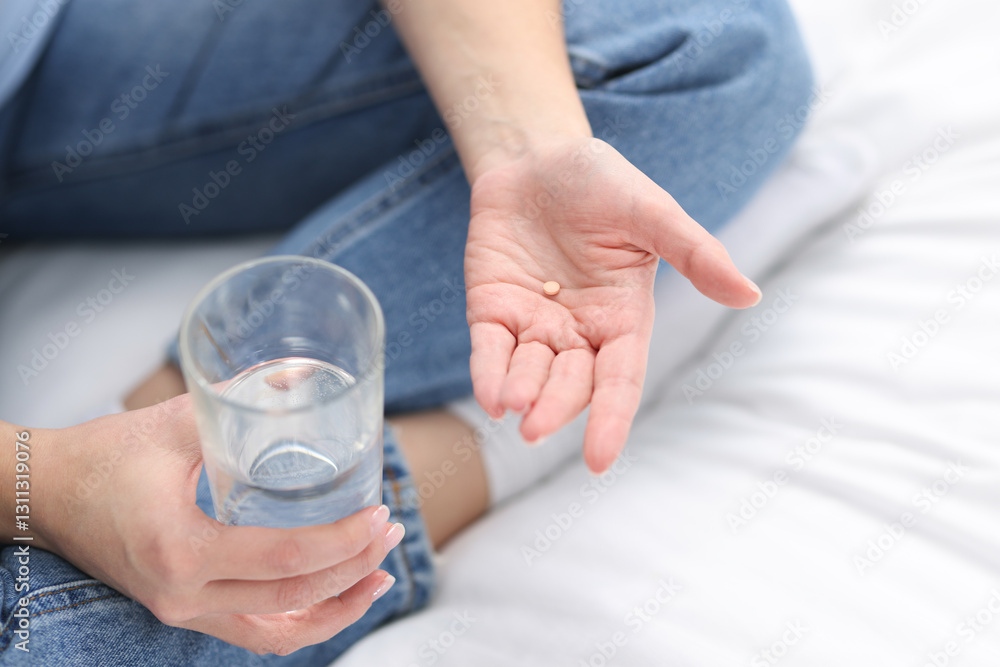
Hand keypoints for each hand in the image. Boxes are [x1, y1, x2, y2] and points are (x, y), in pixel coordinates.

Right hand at [33, 395, 401, 655]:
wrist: (45, 491)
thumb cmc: (106, 454)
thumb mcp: (180, 420)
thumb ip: (245, 399)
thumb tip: (308, 376)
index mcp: (181, 549)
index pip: (287, 557)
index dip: (345, 541)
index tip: (381, 515)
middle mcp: (182, 595)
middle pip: (293, 599)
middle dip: (354, 569)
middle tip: (389, 533)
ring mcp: (181, 611)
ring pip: (278, 632)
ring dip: (336, 608)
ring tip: (377, 575)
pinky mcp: (183, 611)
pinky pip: (254, 633)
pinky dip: (300, 623)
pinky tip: (332, 598)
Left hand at [465, 136, 760, 472]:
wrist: (538, 156)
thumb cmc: (601, 183)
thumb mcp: (651, 213)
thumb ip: (695, 253)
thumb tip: (749, 294)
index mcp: (622, 318)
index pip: (619, 380)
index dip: (611, 419)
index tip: (599, 460)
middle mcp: (578, 332)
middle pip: (570, 383)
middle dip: (555, 407)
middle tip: (534, 427)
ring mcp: (533, 324)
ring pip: (528, 372)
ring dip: (520, 392)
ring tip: (512, 405)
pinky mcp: (492, 309)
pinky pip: (490, 349)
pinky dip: (488, 373)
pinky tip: (489, 396)